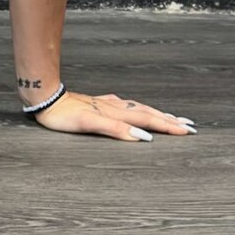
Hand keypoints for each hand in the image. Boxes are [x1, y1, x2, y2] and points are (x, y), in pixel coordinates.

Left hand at [29, 89, 196, 141]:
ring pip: (139, 108)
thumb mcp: (89, 124)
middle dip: (169, 120)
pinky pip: (126, 106)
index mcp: (116, 112)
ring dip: (157, 114)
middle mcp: (115, 106)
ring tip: (171, 117)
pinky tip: (136, 108)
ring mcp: (107, 104)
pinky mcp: (98, 103)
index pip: (148, 120)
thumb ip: (116, 129)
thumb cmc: (63, 115)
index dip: (168, 126)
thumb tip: (142, 137)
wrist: (45, 97)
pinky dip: (139, 109)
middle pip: (148, 113)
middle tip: (189, 126)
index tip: (187, 131)